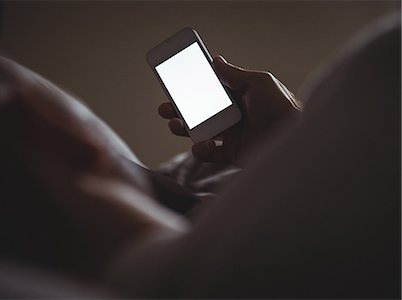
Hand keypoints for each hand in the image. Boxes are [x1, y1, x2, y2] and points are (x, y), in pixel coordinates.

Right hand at [158, 55, 301, 166]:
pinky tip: (204, 144)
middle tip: (165, 108)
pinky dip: (201, 150)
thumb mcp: (260, 82)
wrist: (294, 138)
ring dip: (183, 129)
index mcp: (239, 97)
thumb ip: (235, 74)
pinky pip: (209, 153)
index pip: (210, 92)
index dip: (193, 89)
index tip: (176, 85)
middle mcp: (233, 116)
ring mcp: (231, 135)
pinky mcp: (231, 154)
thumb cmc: (282, 107)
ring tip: (174, 125)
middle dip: (180, 110)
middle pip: (200, 112)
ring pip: (200, 132)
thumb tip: (216, 60)